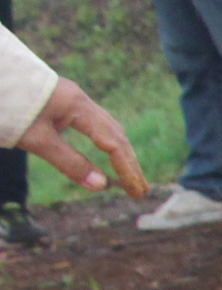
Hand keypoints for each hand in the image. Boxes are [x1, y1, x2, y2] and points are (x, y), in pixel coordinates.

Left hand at [19, 80, 145, 197]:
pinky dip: (108, 142)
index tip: (135, 191)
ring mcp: (73, 99)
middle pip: (116, 134)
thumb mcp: (36, 140)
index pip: (112, 142)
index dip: (126, 169)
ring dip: (122, 153)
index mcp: (77, 106)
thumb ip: (69, 162)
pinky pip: (96, 123)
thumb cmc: (9, 108)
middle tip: (140, 190)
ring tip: (130, 175)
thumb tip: (100, 186)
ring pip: (108, 127)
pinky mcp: (64, 101)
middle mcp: (81, 100)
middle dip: (130, 163)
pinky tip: (108, 153)